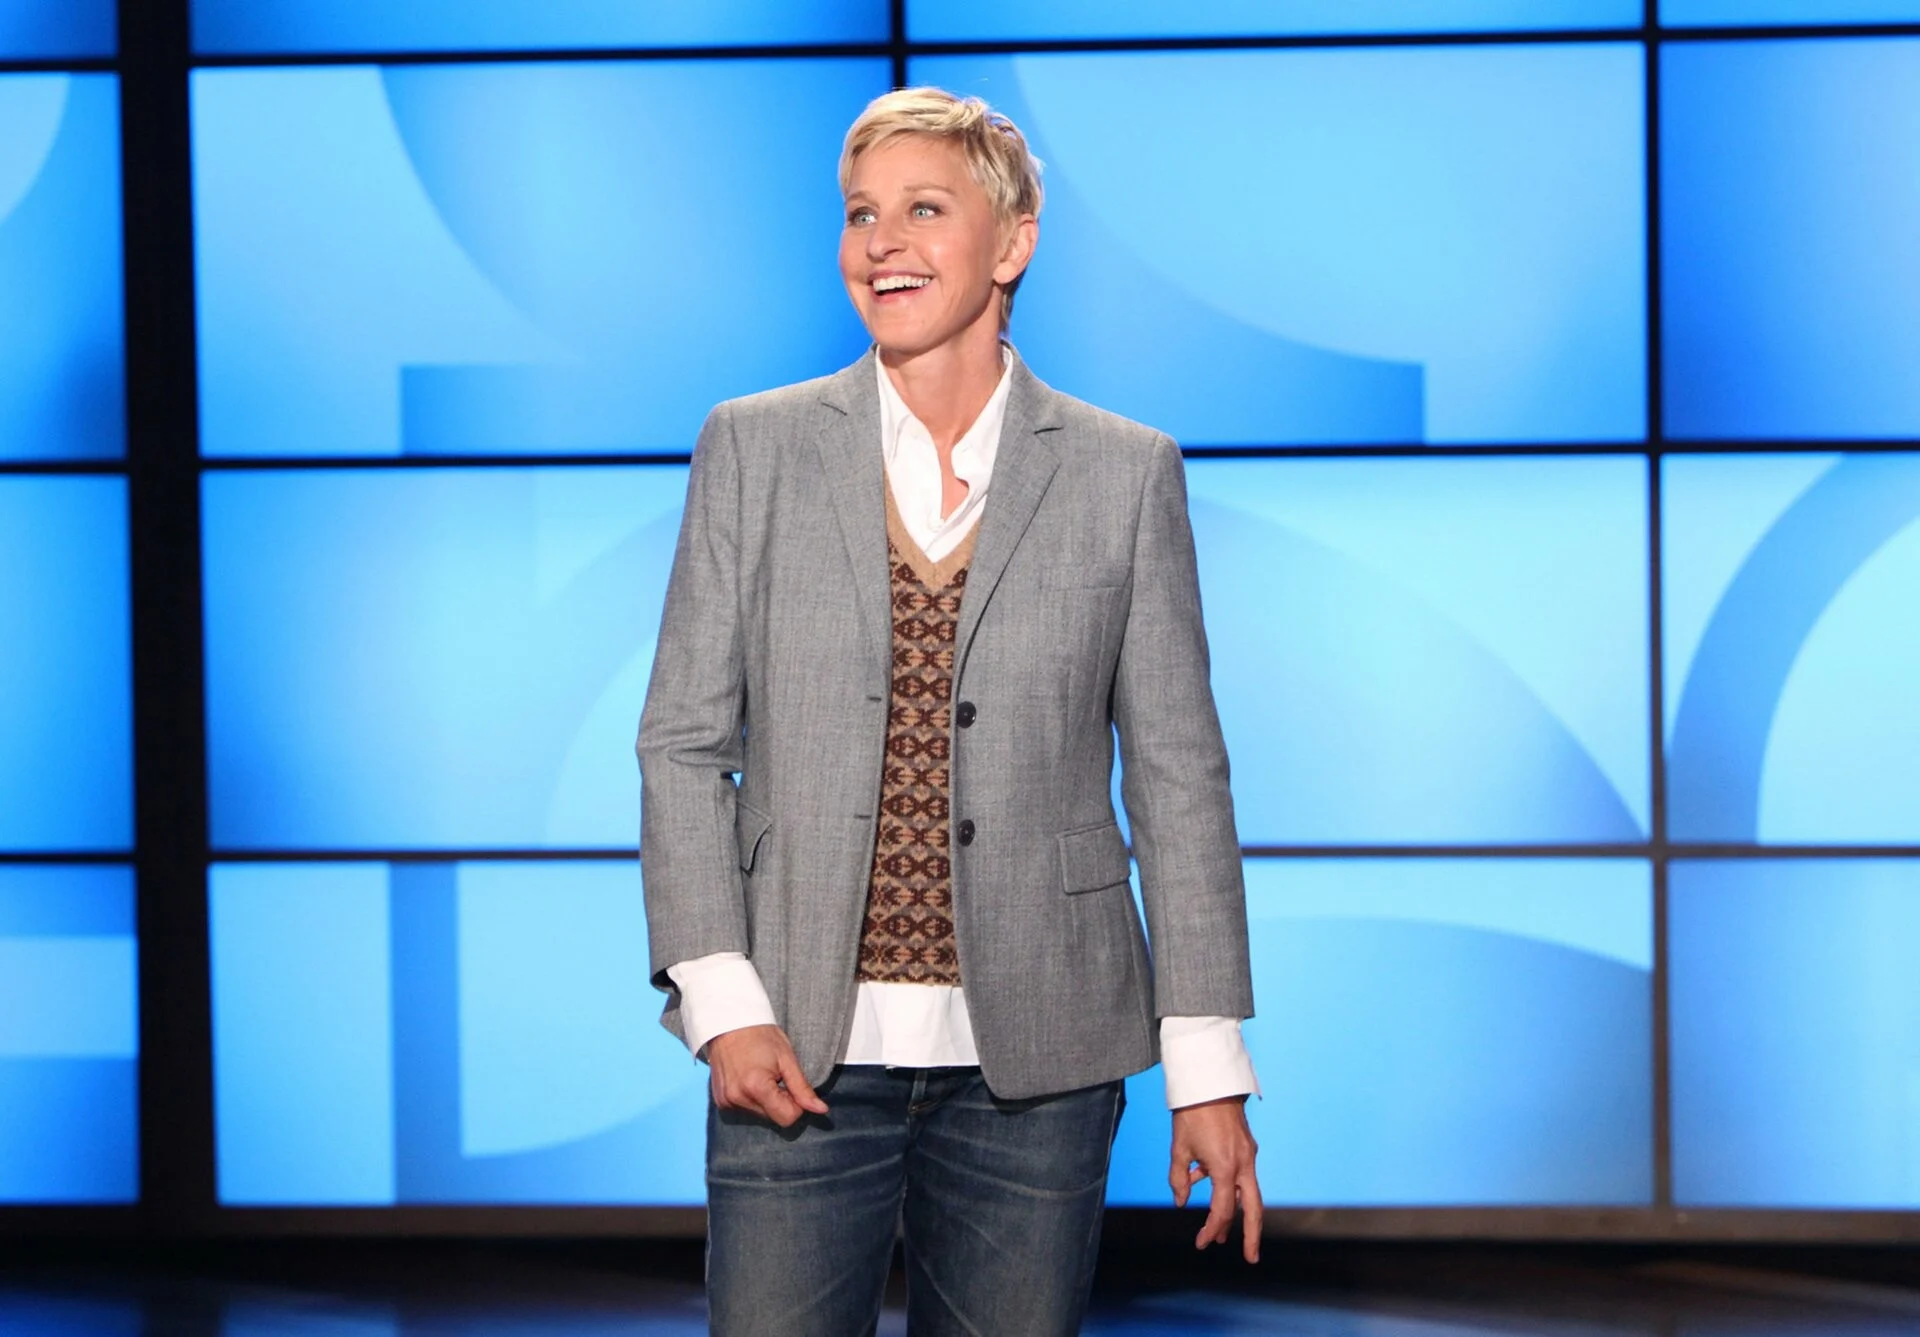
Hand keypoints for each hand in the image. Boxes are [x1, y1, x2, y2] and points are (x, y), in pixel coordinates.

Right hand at [705, 1023, 829, 1127]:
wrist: (729, 1023)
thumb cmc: (761, 1036)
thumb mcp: (787, 1058)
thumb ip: (803, 1089)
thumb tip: (821, 1110)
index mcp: (757, 1088)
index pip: (787, 1118)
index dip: (796, 1104)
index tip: (791, 1085)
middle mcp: (738, 1099)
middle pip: (773, 1117)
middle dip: (780, 1102)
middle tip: (775, 1077)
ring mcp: (726, 1102)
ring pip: (760, 1115)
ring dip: (766, 1101)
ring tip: (760, 1075)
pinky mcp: (720, 1101)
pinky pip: (745, 1110)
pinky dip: (752, 1099)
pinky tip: (748, 1079)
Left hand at [1169, 1096, 1261, 1262]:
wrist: (1210, 1082)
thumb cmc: (1192, 1113)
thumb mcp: (1179, 1148)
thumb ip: (1179, 1178)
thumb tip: (1180, 1201)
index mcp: (1225, 1168)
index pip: (1222, 1211)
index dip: (1212, 1230)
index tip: (1202, 1243)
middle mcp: (1243, 1164)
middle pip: (1253, 1209)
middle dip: (1252, 1236)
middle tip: (1251, 1258)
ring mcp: (1248, 1154)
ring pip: (1248, 1192)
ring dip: (1237, 1212)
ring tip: (1221, 1227)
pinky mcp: (1246, 1146)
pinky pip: (1240, 1173)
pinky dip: (1228, 1185)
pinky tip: (1202, 1179)